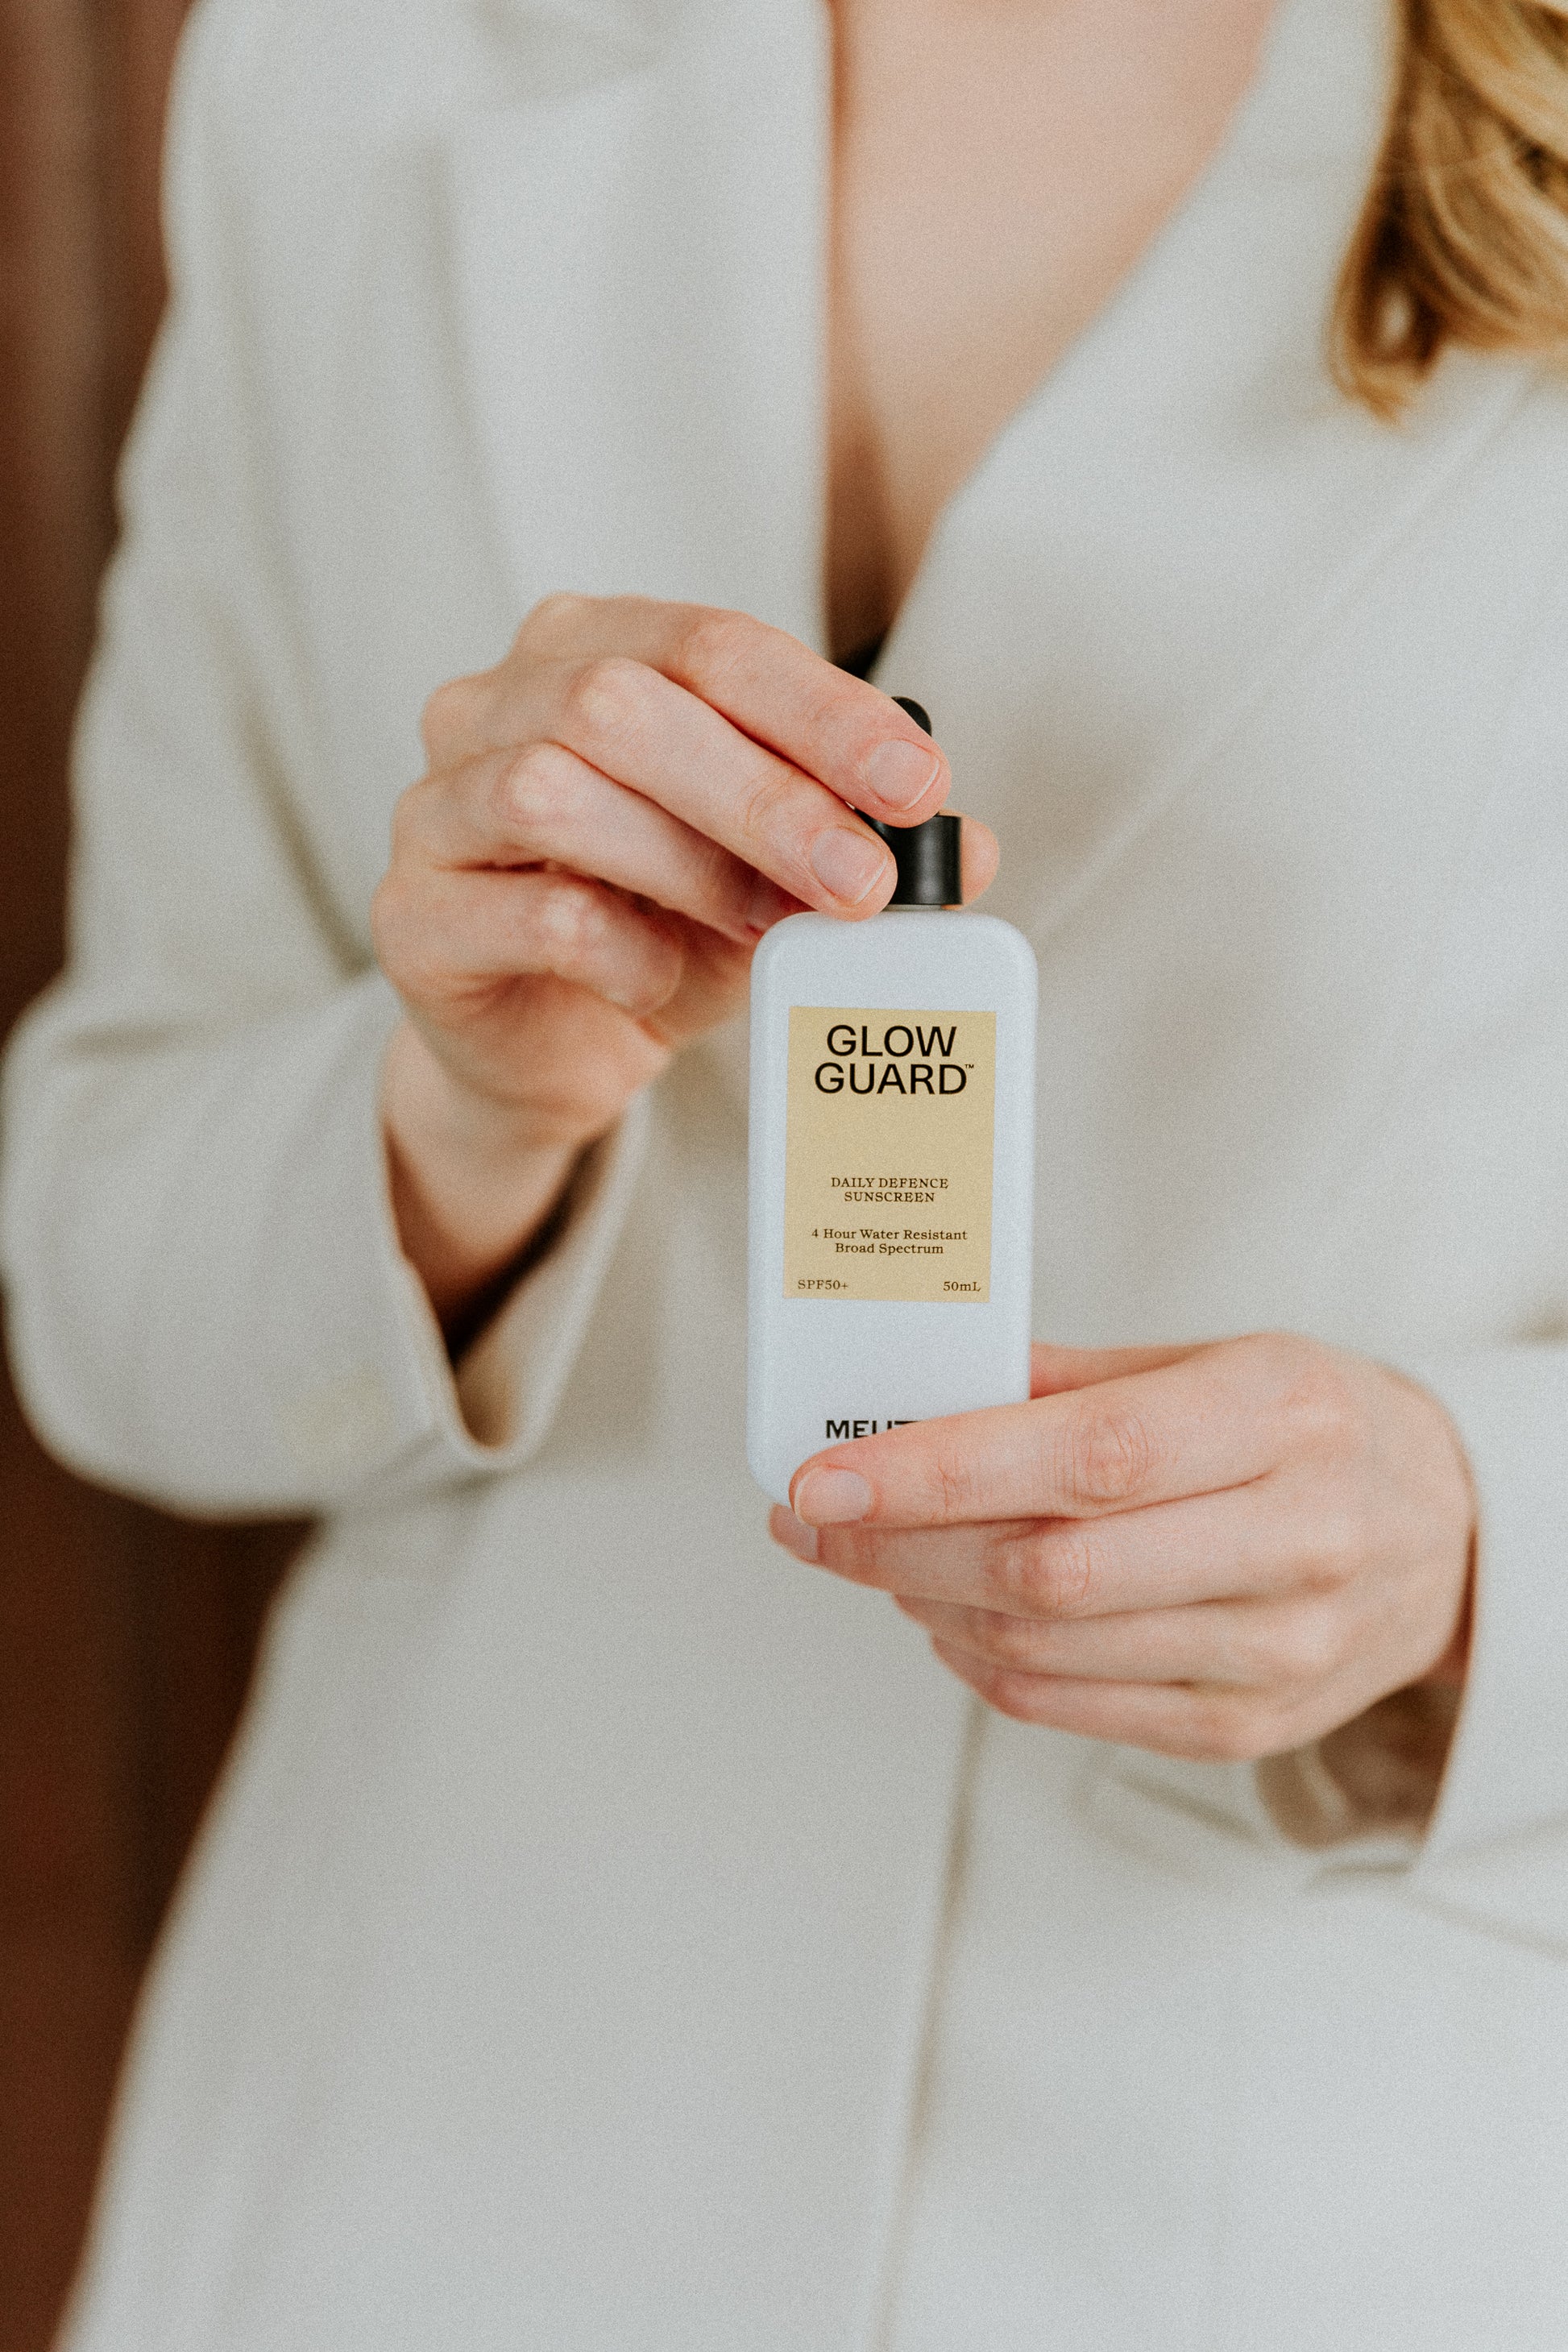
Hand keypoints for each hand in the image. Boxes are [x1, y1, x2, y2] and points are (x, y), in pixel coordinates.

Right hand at [372, 594, 996, 1329]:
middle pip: (621, 702)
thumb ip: (858, 844)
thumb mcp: (776, 876)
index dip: (820, 709)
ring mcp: (436, 806)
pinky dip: (617, 947)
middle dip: (765, 793)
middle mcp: (494, 703)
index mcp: (592, 650)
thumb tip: (966, 846)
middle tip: (863, 881)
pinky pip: (521, 909)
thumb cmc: (659, 925)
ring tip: (771, 929)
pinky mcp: (412, 915)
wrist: (550, 1045)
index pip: (710, 642)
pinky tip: (665, 980)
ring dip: (690, 864)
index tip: (917, 784)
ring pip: (551, 787)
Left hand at [771, 1334, 1474, 1760]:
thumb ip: (1071, 1377)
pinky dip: (983, 1664)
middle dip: (899, 1549)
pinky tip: (949, 1615)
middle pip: (1050, 1567)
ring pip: (1050, 1648)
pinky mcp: (1249, 1726)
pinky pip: (1074, 1708)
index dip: (938, 1474)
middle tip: (815, 1522)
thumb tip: (916, 1392)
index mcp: (1278, 1414)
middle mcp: (1291, 1537)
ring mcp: (1277, 1649)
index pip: (1086, 1455)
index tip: (823, 1478)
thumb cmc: (1310, 1427)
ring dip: (929, 1605)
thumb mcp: (1217, 1359)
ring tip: (880, 1559)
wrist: (1451, 1534)